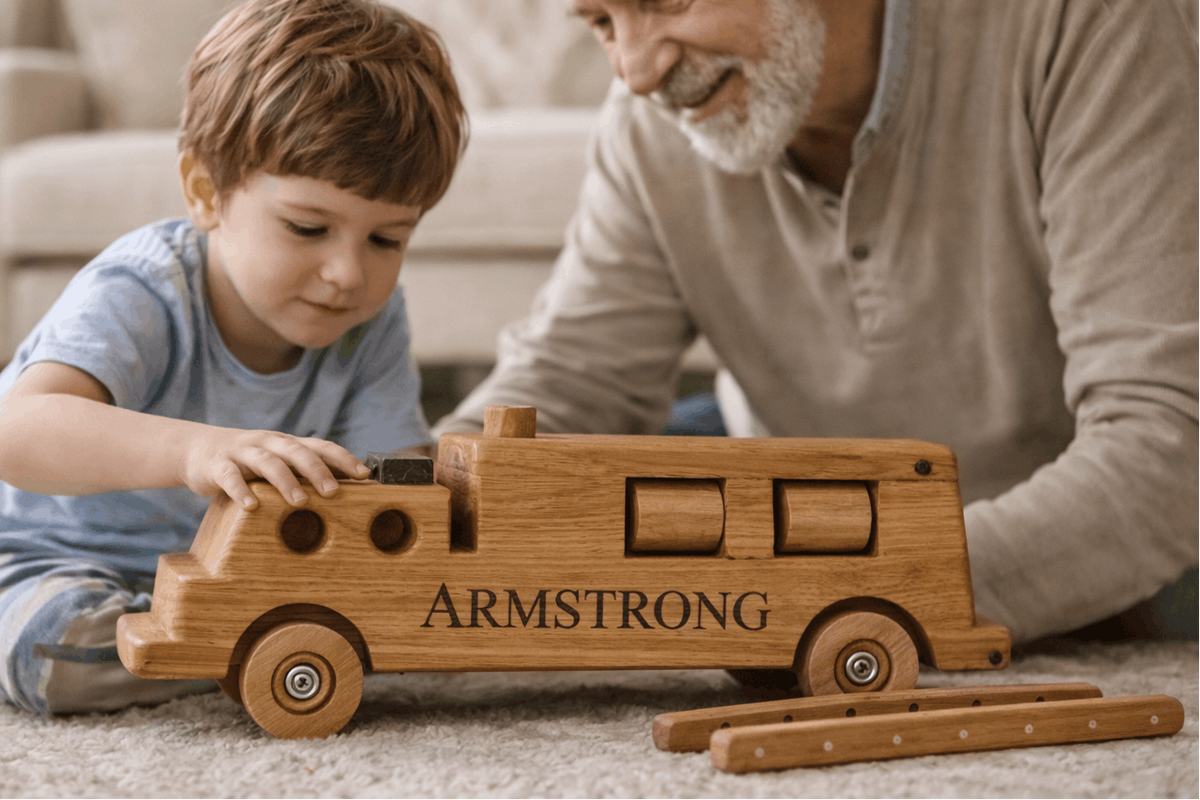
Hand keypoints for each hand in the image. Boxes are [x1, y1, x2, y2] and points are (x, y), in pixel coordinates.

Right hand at [180, 427, 370, 508]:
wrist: (198, 449)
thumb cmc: (249, 463)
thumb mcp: (278, 463)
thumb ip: (304, 473)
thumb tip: (344, 491)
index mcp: (288, 443)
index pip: (320, 446)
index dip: (343, 458)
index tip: (365, 475)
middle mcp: (269, 443)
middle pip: (297, 452)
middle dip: (318, 470)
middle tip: (334, 491)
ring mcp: (243, 452)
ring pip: (268, 462)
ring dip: (286, 480)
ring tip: (300, 502)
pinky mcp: (217, 465)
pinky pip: (230, 476)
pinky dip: (241, 491)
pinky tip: (252, 506)